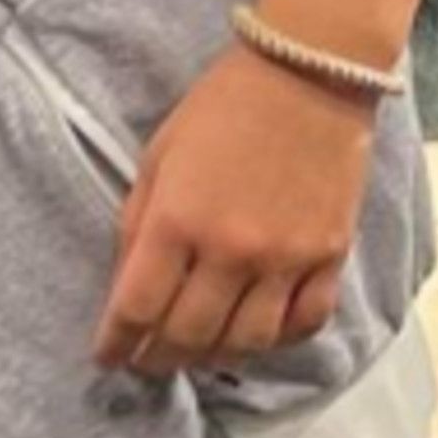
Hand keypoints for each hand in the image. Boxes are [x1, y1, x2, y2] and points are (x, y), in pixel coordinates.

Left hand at [97, 46, 373, 379]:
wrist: (308, 73)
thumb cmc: (222, 108)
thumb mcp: (158, 157)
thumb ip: (139, 223)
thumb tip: (126, 284)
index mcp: (178, 220)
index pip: (137, 306)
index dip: (116, 343)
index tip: (107, 357)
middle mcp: (231, 249)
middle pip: (188, 335)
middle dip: (159, 358)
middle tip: (147, 363)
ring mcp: (286, 257)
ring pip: (246, 342)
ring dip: (214, 358)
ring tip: (196, 356)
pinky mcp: (330, 256)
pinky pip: (304, 322)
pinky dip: (278, 340)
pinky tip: (256, 337)